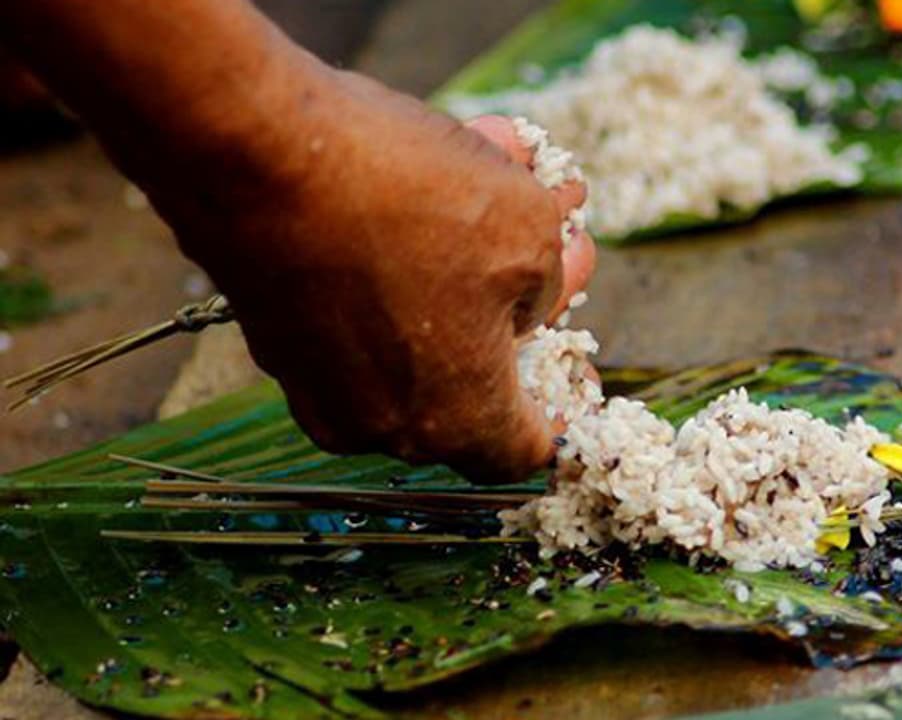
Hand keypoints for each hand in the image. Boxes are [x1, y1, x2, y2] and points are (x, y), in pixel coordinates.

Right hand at [161, 70, 595, 482]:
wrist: (252, 149)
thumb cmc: (402, 196)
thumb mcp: (527, 227)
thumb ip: (552, 280)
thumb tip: (538, 295)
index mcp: (455, 421)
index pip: (531, 447)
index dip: (564, 400)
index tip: (573, 358)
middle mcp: (381, 425)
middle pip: (474, 383)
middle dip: (516, 309)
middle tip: (542, 251)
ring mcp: (319, 386)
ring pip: (417, 335)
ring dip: (461, 268)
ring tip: (490, 179)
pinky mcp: (277, 335)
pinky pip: (362, 312)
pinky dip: (398, 261)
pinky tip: (422, 178)